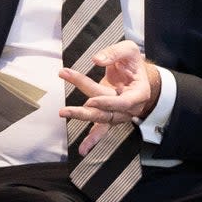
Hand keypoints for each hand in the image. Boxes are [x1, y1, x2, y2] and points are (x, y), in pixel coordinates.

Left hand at [59, 40, 156, 155]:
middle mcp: (129, 108)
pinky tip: (82, 150)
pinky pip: (101, 129)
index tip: (90, 99)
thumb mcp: (129, 50)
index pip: (123, 102)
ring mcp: (119, 114)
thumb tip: (96, 60)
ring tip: (63, 114)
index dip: (107, 102)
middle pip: (106, 111)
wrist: (138, 76)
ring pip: (100, 119)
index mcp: (139, 93)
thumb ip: (114, 53)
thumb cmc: (134, 63)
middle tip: (65, 109)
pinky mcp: (109, 116)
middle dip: (86, 110)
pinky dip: (92, 139)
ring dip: (81, 117)